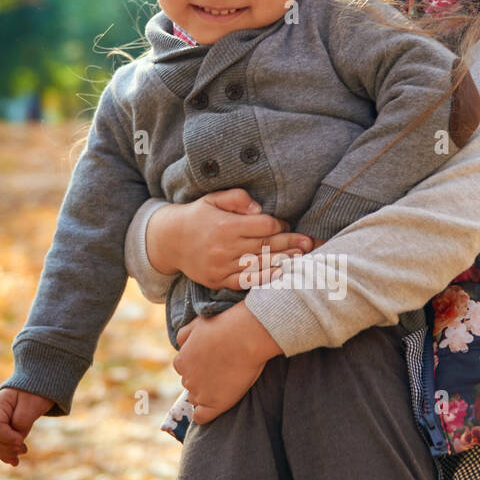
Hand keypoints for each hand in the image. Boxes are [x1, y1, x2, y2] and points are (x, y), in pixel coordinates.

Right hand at [0, 387, 54, 465]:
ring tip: (20, 455)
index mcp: (0, 404)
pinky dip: (5, 454)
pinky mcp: (3, 429)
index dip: (7, 437)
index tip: (22, 442)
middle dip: (5, 447)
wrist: (37, 385)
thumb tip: (17, 439)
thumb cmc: (36, 392)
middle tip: (23, 449)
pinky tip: (14, 462)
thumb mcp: (33, 403)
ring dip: (4, 452)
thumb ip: (23, 420)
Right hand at [146, 189, 315, 289]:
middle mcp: (224, 247)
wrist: (169, 241)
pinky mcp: (218, 280)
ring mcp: (221, 266)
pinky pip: (245, 281)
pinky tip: (280, 275)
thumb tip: (259, 208)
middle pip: (266, 245)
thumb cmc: (197, 216)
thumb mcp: (213, 198)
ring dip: (283, 261)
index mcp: (225, 224)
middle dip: (291, 243)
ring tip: (302, 258)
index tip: (286, 223)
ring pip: (259, 264)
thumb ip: (237, 198)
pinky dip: (264, 278)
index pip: (263, 225)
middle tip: (309, 243)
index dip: (279, 224)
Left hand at [173, 305, 281, 423]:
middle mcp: (187, 379)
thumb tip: (179, 345)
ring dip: (207, 394)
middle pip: (191, 384)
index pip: (184, 370)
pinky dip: (204, 415)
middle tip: (221, 372)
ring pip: (197, 399)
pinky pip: (202, 417)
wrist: (247, 336)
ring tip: (225, 385)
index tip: (211, 363)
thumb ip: (184, 335)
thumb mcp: (197, 323)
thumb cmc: (226, 326)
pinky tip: (213, 409)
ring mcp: (201, 393)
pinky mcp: (216, 404)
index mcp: (181, 361)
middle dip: (202, 380)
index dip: (198, 367)